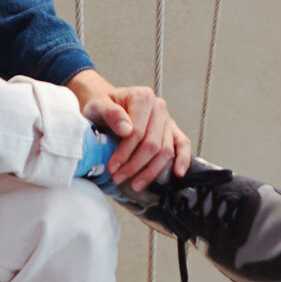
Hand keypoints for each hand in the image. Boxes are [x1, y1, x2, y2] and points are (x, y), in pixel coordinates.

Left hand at [66, 68, 190, 189]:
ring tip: (134, 183)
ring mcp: (167, 119)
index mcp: (142, 98)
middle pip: (152, 144)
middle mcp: (158, 107)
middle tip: (118, 177)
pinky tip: (177, 173)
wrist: (108, 104)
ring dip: (151, 171)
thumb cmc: (103, 105)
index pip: (138, 131)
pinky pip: (183, 144)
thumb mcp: (98, 105)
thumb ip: (111, 114)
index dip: (125, 152)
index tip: (113, 167)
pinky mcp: (172, 130)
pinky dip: (182, 159)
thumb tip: (126, 130)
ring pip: (165, 150)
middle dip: (135, 165)